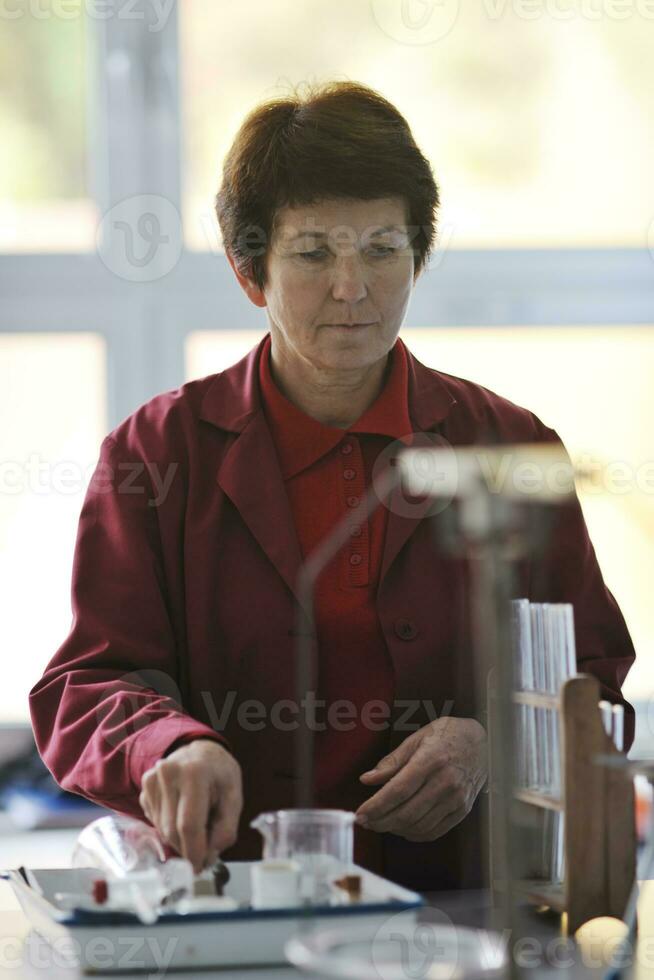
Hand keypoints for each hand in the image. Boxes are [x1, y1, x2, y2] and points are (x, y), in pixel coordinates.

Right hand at [139, 739, 242, 873]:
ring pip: (162, 829)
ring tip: (196, 827)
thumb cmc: (219, 775)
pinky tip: (181, 814)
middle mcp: (168, 773)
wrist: (199, 751)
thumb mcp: (234, 797)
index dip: (194, 852)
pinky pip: (155, 821)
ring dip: (178, 840)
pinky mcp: (144, 787)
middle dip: (187, 849)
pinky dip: (169, 827)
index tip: (200, 868)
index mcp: (195, 773)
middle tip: (202, 854)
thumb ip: (226, 828)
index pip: (189, 824)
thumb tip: (210, 856)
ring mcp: (152, 779)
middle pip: (172, 830)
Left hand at [355, 717, 486, 842]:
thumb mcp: (417, 739)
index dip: (376, 806)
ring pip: (419, 825)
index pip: (398, 790)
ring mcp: (456, 799)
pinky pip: (435, 831)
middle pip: (407, 812)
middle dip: (381, 821)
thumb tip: (366, 780)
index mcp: (431, 760)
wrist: (484, 743)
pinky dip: (415, 834)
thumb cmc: (447, 736)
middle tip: (365, 822)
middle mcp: (445, 782)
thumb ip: (392, 762)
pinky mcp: (463, 810)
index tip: (360, 814)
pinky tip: (402, 827)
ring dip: (395, 829)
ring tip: (381, 823)